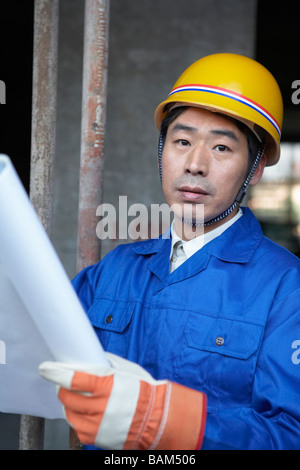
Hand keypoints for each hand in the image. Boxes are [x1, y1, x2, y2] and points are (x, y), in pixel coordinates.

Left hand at [39, 353, 205, 449]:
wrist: (157, 418)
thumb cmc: (143, 391)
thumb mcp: (126, 370)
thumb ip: (105, 364)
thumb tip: (89, 357)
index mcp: (107, 386)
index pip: (73, 379)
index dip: (55, 372)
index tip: (45, 368)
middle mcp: (100, 407)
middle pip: (66, 397)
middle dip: (61, 388)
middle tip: (64, 384)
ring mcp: (97, 425)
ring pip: (69, 414)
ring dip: (68, 404)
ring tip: (75, 398)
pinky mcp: (97, 438)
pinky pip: (77, 428)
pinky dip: (77, 418)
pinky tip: (84, 412)